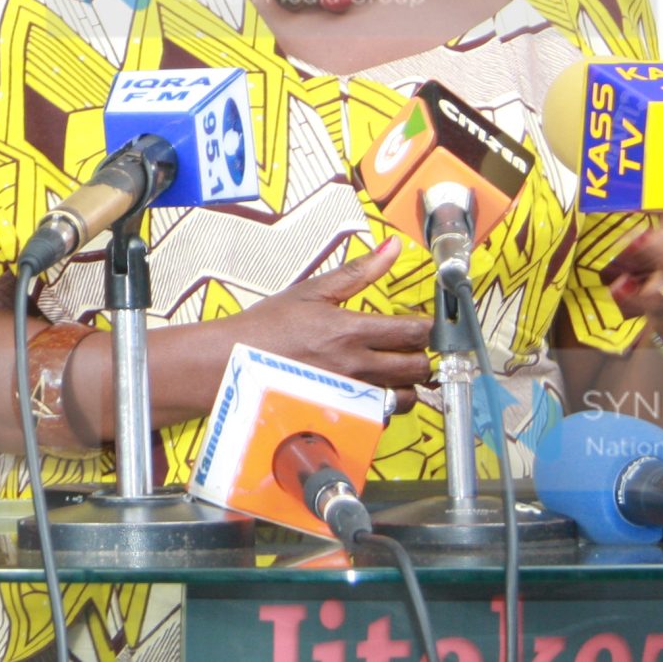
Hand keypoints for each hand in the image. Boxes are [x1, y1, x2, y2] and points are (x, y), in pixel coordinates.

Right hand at [226, 236, 431, 403]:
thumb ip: (359, 271)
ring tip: (395, 368)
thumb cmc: (270, 325)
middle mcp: (357, 365)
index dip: (426, 327)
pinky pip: (382, 415)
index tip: (420, 322)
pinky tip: (375, 388)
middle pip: (417, 366)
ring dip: (408, 382)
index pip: (414, 332)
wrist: (236, 359)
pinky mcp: (343, 413)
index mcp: (352, 330)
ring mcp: (351, 394)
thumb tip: (391, 247)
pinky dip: (387, 403)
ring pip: (406, 395)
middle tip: (410, 345)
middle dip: (422, 354)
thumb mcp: (313, 290)